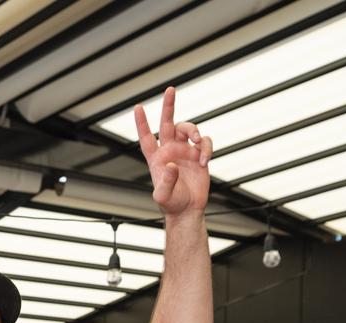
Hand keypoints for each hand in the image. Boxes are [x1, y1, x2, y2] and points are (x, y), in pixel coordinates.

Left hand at [135, 87, 211, 216]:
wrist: (188, 210)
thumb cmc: (171, 204)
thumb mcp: (163, 196)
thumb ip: (165, 181)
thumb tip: (170, 164)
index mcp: (156, 158)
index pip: (146, 137)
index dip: (142, 123)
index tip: (138, 107)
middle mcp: (169, 150)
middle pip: (167, 123)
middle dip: (168, 106)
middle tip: (170, 89)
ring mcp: (184, 151)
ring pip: (188, 128)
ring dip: (194, 131)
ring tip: (198, 142)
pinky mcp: (199, 155)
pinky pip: (205, 143)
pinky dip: (207, 148)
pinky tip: (204, 161)